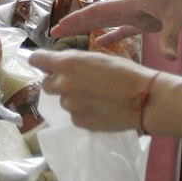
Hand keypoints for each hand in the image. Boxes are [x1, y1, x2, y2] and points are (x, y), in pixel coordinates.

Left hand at [29, 49, 170, 132]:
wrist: (144, 100)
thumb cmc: (125, 72)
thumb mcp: (97, 58)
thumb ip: (75, 62)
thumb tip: (60, 65)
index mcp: (67, 64)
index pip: (37, 60)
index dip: (39, 60)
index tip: (41, 62)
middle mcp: (64, 85)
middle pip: (46, 84)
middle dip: (56, 81)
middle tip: (75, 80)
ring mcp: (70, 106)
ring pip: (63, 100)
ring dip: (72, 97)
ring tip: (94, 95)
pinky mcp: (79, 122)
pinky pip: (74, 114)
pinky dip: (82, 110)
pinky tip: (99, 107)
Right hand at [50, 0, 181, 61]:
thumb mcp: (179, 17)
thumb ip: (171, 38)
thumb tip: (169, 58)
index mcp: (131, 4)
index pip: (99, 12)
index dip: (78, 20)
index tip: (60, 27)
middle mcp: (129, 8)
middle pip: (96, 16)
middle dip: (76, 24)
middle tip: (55, 34)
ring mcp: (136, 14)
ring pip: (106, 22)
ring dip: (89, 29)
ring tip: (71, 38)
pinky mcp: (146, 21)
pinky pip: (124, 30)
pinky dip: (111, 37)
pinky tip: (101, 45)